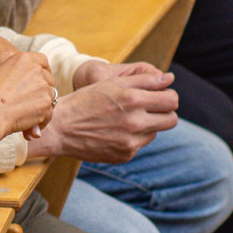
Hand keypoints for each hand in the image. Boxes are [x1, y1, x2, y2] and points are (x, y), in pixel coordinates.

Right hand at [0, 47, 60, 140]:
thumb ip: (13, 79)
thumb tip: (24, 93)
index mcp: (21, 59)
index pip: (42, 61)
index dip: (42, 72)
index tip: (39, 82)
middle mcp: (34, 69)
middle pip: (48, 80)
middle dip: (42, 92)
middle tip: (31, 105)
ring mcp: (42, 86)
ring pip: (50, 97)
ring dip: (42, 107)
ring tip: (27, 119)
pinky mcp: (45, 103)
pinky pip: (48, 113)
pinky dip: (41, 122)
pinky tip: (29, 129)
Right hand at [32, 64, 177, 162]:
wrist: (61, 128)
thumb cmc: (86, 100)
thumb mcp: (112, 83)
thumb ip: (145, 80)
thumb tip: (170, 78)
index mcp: (132, 99)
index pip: (172, 100)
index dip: (169, 96)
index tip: (160, 95)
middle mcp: (134, 122)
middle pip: (171, 119)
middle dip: (165, 112)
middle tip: (151, 108)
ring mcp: (131, 141)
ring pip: (156, 132)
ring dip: (148, 124)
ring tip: (127, 119)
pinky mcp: (125, 155)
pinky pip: (141, 144)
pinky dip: (133, 137)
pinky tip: (115, 131)